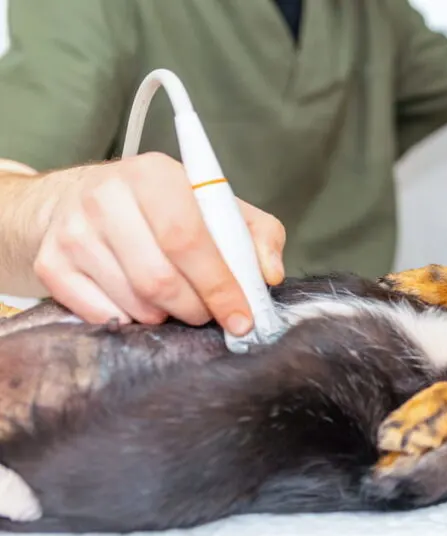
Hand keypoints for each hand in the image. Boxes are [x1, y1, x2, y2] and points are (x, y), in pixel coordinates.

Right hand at [29, 152, 285, 333]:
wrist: (77, 199)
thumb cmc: (161, 207)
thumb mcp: (214, 206)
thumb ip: (256, 233)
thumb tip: (269, 274)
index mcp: (153, 175)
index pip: (188, 239)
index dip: (219, 284)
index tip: (242, 316)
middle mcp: (105, 198)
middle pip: (159, 278)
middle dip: (196, 308)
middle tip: (208, 314)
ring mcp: (73, 232)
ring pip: (133, 301)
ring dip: (165, 316)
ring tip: (175, 303)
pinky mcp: (50, 263)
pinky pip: (101, 314)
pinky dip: (132, 321)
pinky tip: (141, 306)